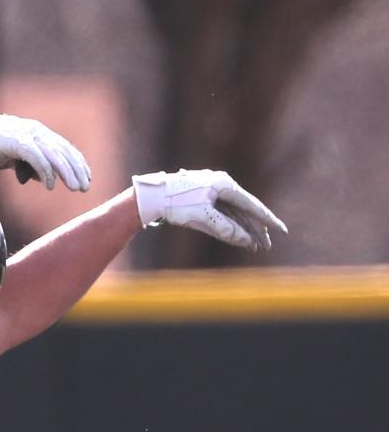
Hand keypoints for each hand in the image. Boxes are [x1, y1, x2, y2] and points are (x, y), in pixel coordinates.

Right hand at [0, 111, 90, 190]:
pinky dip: (46, 173)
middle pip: (64, 151)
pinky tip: (50, 186)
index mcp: (38, 132)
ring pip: (54, 155)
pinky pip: (38, 159)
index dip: (77, 163)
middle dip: (76, 170)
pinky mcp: (18, 142)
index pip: (65, 147)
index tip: (86, 177)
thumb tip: (46, 177)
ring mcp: (27, 135)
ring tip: (75, 188)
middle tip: (85, 187)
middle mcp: (37, 131)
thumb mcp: (17, 157)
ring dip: (66, 173)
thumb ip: (32, 165)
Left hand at [131, 169, 287, 250]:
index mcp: (224, 185)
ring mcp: (212, 191)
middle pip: (244, 210)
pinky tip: (238, 237)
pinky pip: (223, 213)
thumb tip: (245, 240)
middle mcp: (221, 185)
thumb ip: (224, 228)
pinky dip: (230, 225)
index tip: (281, 230)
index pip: (252, 205)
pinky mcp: (203, 198)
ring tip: (253, 246)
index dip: (267, 219)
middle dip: (255, 229)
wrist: (151, 196)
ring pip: (234, 213)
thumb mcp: (201, 217)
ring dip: (243, 229)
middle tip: (265, 246)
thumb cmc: (175, 204)